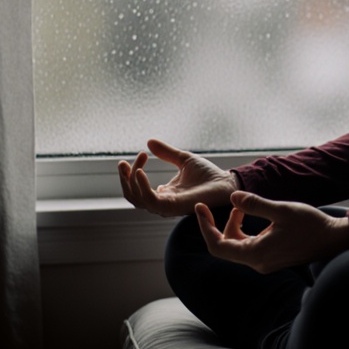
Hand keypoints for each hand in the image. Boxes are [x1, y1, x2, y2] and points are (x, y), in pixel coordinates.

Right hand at [118, 138, 236, 216]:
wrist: (226, 182)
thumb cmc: (208, 175)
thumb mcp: (183, 159)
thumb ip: (166, 153)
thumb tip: (148, 142)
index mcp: (164, 193)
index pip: (137, 188)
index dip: (132, 172)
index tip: (141, 154)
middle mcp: (162, 202)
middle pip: (132, 196)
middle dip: (124, 179)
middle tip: (122, 162)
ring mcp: (166, 206)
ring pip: (137, 199)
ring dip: (130, 182)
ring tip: (131, 165)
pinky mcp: (173, 206)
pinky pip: (150, 200)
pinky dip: (141, 186)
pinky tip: (139, 172)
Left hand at [195, 192, 348, 273]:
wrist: (333, 239)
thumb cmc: (310, 225)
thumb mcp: (281, 210)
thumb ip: (255, 204)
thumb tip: (232, 197)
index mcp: (256, 254)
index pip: (218, 246)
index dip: (205, 227)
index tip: (200, 208)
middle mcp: (257, 262)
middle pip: (226, 245)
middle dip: (222, 223)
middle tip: (230, 202)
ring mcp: (265, 262)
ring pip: (238, 245)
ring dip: (235, 225)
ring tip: (244, 205)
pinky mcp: (272, 257)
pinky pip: (250, 245)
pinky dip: (247, 230)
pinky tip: (256, 215)